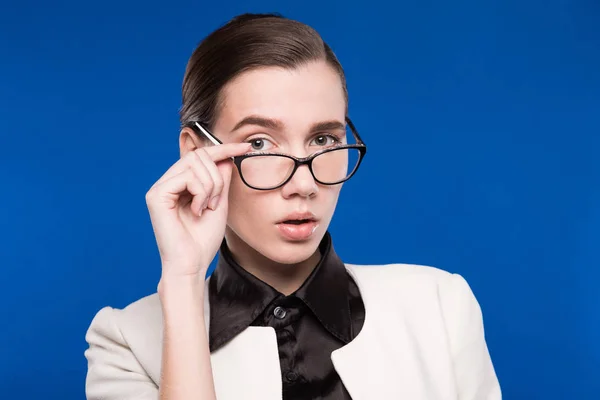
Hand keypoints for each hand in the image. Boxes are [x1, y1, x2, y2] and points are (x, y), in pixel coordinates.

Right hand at [145, 142, 251, 278]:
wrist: (192, 264)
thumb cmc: (203, 239)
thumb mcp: (219, 203)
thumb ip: (221, 179)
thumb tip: (226, 156)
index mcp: (180, 184)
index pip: (201, 155)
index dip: (224, 148)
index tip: (245, 147)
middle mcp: (167, 182)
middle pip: (199, 156)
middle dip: (218, 176)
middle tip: (217, 201)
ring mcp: (159, 188)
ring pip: (195, 164)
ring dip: (211, 186)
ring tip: (206, 208)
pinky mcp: (156, 195)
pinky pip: (187, 177)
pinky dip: (200, 193)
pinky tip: (196, 211)